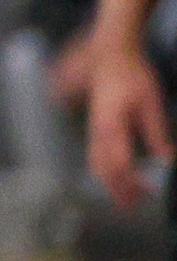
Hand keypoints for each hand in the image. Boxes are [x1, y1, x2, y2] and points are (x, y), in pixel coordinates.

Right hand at [87, 37, 170, 207]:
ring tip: (125, 196)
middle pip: (104, 168)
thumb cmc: (132, 74)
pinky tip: (115, 173)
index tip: (148, 194)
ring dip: (110, 182)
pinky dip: (103, 169)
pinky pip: (95, 153)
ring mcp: (94, 126)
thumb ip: (157, 133)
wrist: (111, 52)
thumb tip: (167, 161)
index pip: (120, 164)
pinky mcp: (95, 123)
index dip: (132, 183)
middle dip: (118, 190)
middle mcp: (98, 129)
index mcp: (112, 126)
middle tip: (133, 208)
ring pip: (96, 162)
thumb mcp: (151, 103)